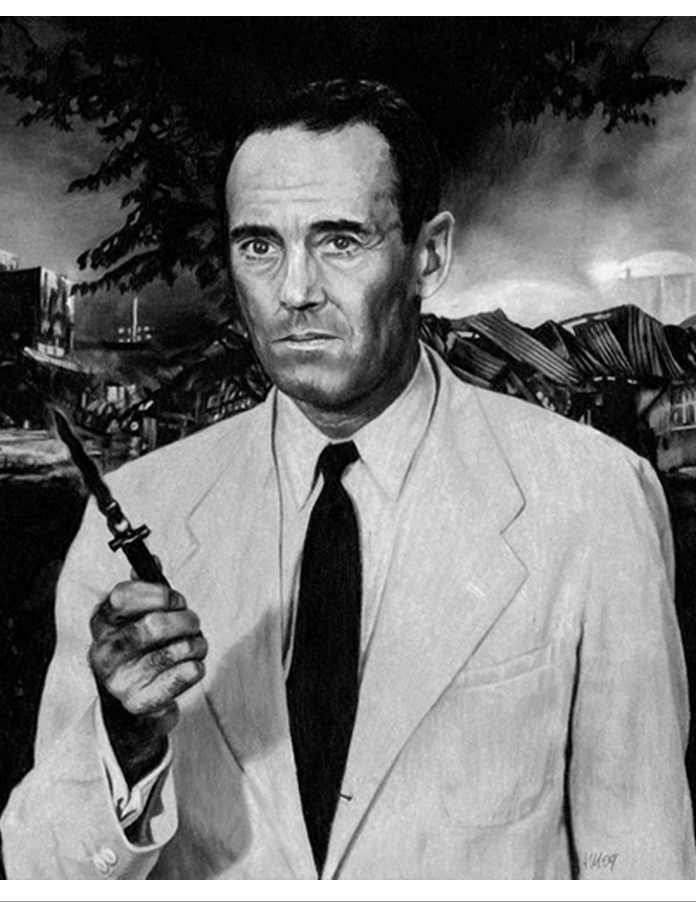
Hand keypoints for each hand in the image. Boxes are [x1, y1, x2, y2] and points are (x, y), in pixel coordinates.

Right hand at [88, 581, 207, 784]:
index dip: (158, 593)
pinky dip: (196, 667)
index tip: (176, 599)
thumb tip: (153, 558)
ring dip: (197, 644)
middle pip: (152, 626)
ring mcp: (118, 681)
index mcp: (102, 623)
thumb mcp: (138, 617)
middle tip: (193, 622)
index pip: (122, 596)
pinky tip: (193, 666)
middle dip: (185, 620)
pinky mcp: (138, 704)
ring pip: (173, 651)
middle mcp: (103, 651)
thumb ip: (146, 588)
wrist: (135, 706)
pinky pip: (182, 677)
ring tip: (197, 645)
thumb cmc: (142, 650)